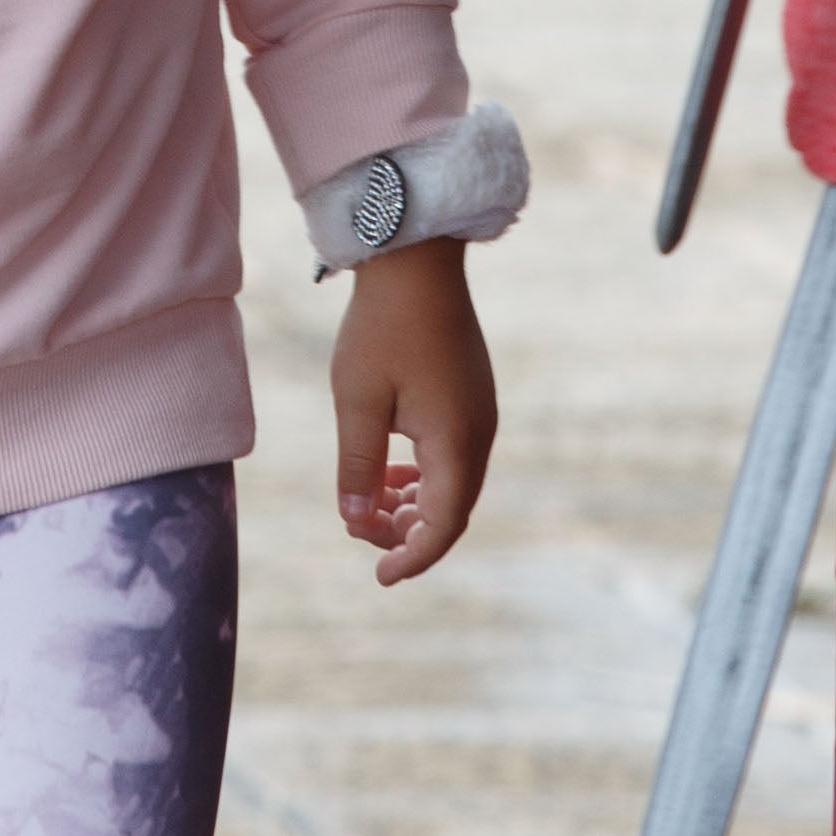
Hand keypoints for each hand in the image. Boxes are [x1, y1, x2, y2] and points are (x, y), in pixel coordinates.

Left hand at [331, 239, 496, 586]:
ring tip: (371, 504)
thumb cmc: (381, 327)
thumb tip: (354, 520)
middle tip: (360, 532)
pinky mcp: (471, 396)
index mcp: (455, 442)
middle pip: (451, 509)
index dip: (412, 557)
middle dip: (408, 532)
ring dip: (414, 503)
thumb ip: (357, 467)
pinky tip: (389, 471)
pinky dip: (423, 475)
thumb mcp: (357, 402)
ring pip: (453, 483)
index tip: (380, 575)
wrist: (415, 259)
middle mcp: (479, 433)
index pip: (442, 524)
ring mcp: (480, 412)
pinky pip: (453, 455)